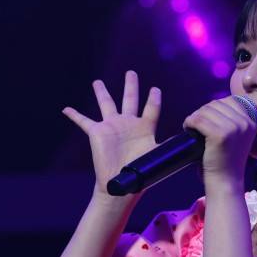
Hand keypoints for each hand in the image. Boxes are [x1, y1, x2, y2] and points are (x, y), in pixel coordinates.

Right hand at [62, 71, 161, 196]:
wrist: (122, 184)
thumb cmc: (141, 174)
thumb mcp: (159, 156)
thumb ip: (171, 145)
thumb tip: (190, 139)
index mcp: (144, 128)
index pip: (151, 109)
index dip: (153, 99)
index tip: (155, 89)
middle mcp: (128, 124)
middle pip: (129, 99)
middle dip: (130, 85)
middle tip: (131, 72)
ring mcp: (112, 127)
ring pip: (107, 104)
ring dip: (101, 92)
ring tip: (97, 81)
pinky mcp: (98, 133)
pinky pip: (84, 121)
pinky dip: (75, 115)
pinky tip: (66, 109)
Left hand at [182, 95, 256, 187]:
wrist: (226, 181)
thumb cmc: (227, 159)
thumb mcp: (238, 135)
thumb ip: (233, 118)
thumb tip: (215, 103)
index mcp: (253, 120)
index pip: (230, 100)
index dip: (214, 108)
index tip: (208, 120)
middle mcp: (246, 122)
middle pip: (217, 103)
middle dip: (203, 112)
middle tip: (197, 126)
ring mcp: (234, 128)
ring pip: (206, 110)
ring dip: (195, 117)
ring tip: (193, 129)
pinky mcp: (220, 135)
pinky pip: (198, 119)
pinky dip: (189, 123)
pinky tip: (188, 130)